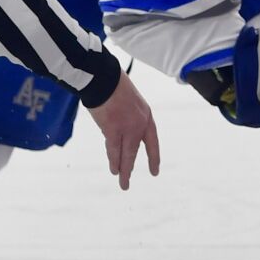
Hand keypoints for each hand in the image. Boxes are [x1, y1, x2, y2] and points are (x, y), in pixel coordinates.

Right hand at [86, 70, 160, 190]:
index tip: (155, 170)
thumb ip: (128, 116)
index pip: (152, 141)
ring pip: (126, 154)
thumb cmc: (113, 84)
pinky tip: (114, 170)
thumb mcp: (129, 100)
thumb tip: (118, 129)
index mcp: (146, 116)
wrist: (104, 77)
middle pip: (136, 151)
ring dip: (122, 169)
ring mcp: (128, 128)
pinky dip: (113, 161)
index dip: (153, 156)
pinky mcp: (113, 129)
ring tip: (122, 182)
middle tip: (127, 182)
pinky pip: (114, 150)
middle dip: (131, 168)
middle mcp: (140, 124)